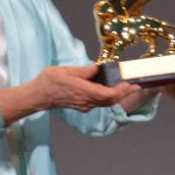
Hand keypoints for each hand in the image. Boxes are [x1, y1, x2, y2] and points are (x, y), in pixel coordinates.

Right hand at [0, 64, 139, 122]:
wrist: (37, 96)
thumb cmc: (49, 81)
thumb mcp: (65, 71)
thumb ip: (83, 71)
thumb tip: (97, 69)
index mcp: (82, 91)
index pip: (107, 94)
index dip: (121, 91)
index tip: (130, 84)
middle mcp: (85, 101)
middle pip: (110, 100)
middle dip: (124, 94)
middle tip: (136, 86)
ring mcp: (84, 105)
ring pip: (106, 103)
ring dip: (118, 96)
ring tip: (128, 87)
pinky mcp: (82, 105)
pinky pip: (100, 102)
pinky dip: (109, 97)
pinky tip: (113, 90)